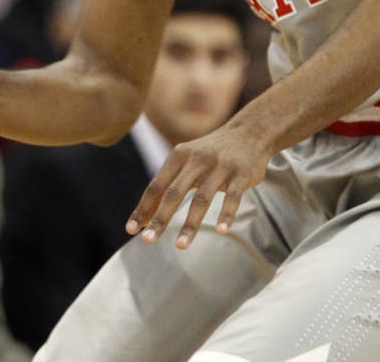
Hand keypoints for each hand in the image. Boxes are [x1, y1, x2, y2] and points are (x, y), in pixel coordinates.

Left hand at [126, 124, 269, 249]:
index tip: (131, 229)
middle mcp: (196, 160)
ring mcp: (219, 166)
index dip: (143, 208)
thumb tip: (144, 217)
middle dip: (160, 218)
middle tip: (148, 241)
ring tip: (180, 246)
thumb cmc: (210, 154)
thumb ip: (167, 186)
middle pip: (174, 193)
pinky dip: (226, 214)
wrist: (248, 132)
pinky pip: (233, 197)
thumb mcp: (186, 161)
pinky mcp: (241, 174)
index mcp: (178, 156)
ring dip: (190, 224)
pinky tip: (220, 231)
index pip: (156, 186)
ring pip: (202, 198)